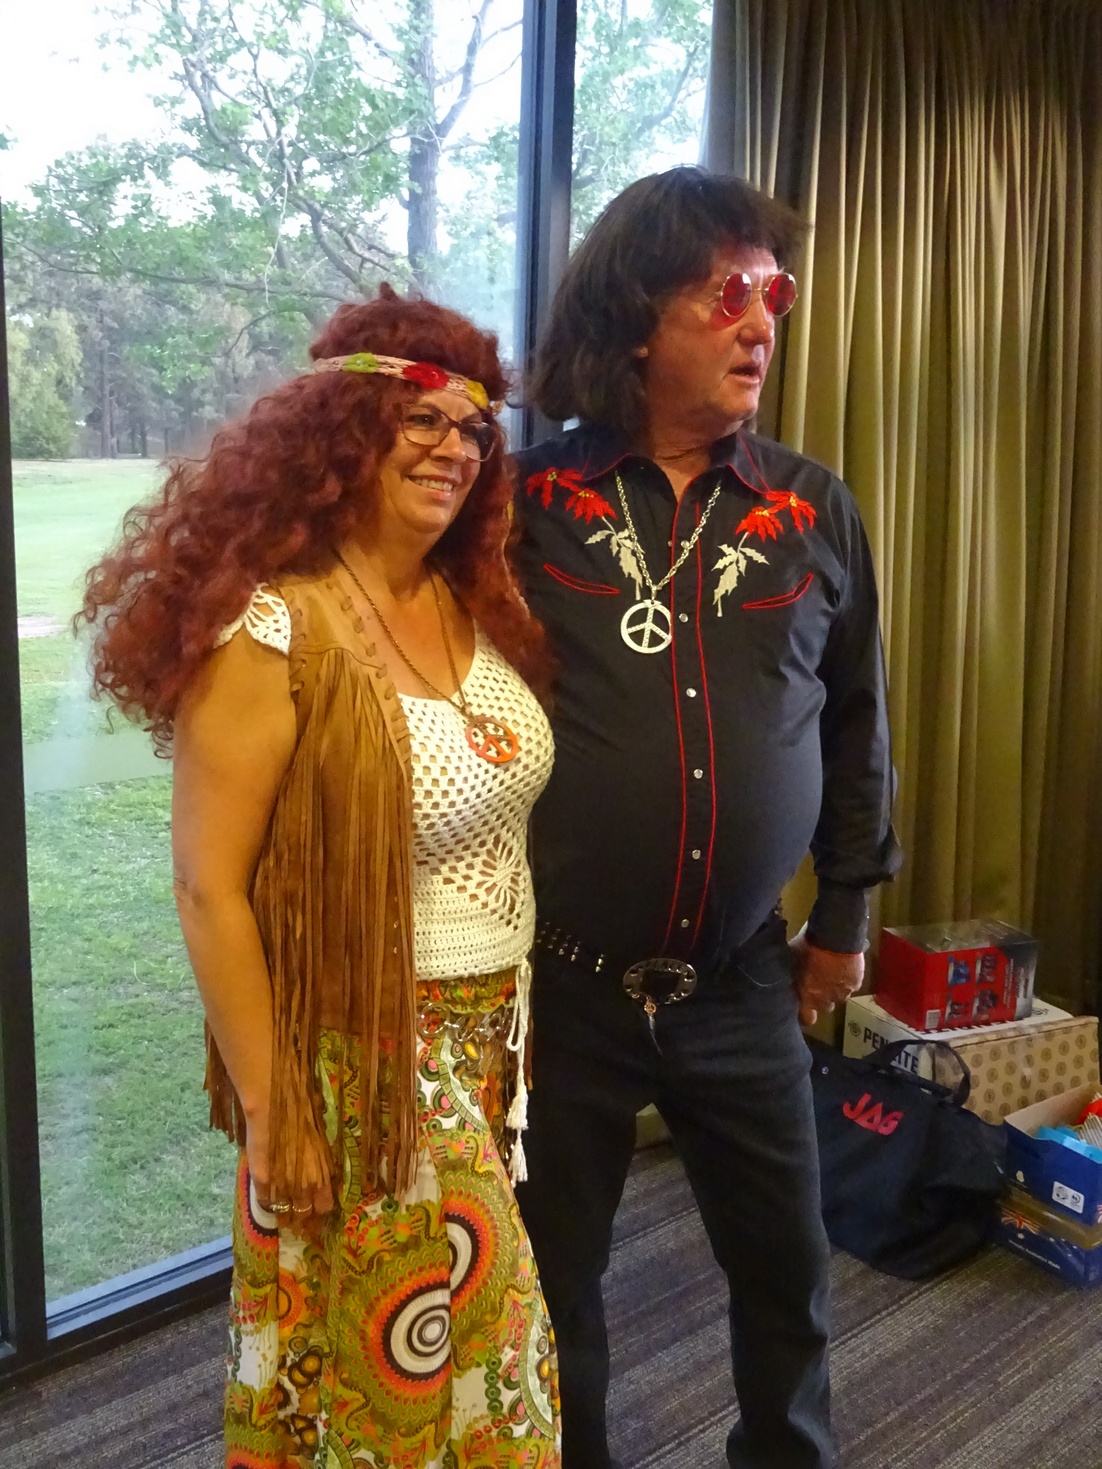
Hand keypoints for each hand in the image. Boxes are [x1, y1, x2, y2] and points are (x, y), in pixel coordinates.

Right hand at [247, 1104, 334, 1224]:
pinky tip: (269, 1201)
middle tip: (300, 1222)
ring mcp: (281, 1186)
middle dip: (303, 1220)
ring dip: (284, 1216)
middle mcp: (303, 1188)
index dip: (320, 1213)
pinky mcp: (261, 1180)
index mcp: (321, 1178)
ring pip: (283, 1213)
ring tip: (284, 1218)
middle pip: (303, 1216)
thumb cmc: (304, 1119)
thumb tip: (323, 1183)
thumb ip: (321, 1170)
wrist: (278, 1107)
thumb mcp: (321, 1147)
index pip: (324, 1208)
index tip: (318, 1214)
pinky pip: (265, 1202)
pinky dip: (268, 1203)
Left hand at [790, 934, 863, 1026]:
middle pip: (825, 1007)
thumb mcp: (792, 960)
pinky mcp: (856, 984)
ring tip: (832, 972)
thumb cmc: (807, 947)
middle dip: (822, 998)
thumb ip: (791, 974)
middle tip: (819, 982)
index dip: (806, 1013)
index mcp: (807, 997)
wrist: (834, 938)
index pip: (807, 1018)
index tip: (804, 1006)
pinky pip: (851, 986)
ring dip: (836, 989)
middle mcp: (826, 1000)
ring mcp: (842, 993)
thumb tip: (786, 976)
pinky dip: (848, 979)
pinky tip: (844, 967)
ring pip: (839, 997)